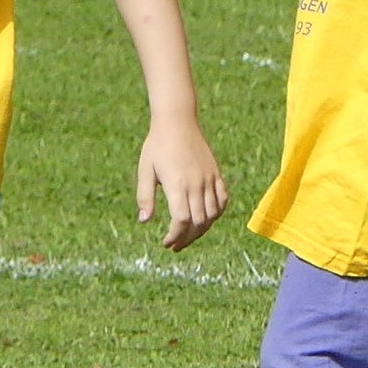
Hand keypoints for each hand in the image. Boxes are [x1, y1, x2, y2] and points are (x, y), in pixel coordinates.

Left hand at [135, 118, 227, 250]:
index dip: (175, 236)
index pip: (181, 220)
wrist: (177, 122)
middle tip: (175, 245)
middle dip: (187, 238)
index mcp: (177, 184)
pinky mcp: (216, 174)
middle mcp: (196, 184)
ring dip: (201, 230)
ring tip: (188, 236)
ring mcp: (209, 179)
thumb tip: (144, 221)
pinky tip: (206, 220)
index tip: (166, 243)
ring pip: (212, 214)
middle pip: (198, 222)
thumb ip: (145, 197)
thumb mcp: (145, 170)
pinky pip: (222, 200)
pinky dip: (217, 214)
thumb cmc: (156, 146)